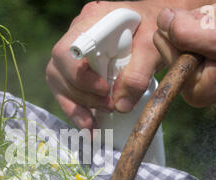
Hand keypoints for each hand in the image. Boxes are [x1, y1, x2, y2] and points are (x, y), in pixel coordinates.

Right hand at [46, 1, 167, 128]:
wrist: (157, 26)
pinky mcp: (75, 68)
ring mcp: (73, 51)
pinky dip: (76, 110)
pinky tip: (89, 124)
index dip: (80, 75)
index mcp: (93, 20)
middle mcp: (76, 33)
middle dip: (83, 95)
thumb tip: (121, 106)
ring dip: (76, 106)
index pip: (68, 50)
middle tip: (110, 106)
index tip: (105, 90)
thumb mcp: (153, 47)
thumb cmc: (155, 29)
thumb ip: (138, 74)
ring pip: (58, 82)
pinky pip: (64, 91)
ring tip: (97, 121)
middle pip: (59, 69)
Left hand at [153, 0, 215, 106]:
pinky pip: (199, 23)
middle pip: (173, 33)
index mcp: (192, 87)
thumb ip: (188, 33)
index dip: (188, 28)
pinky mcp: (207, 50)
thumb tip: (161, 20)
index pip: (164, 43)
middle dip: (199, 22)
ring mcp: (198, 64)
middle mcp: (191, 79)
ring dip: (210, 16)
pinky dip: (215, 15)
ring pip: (186, 24)